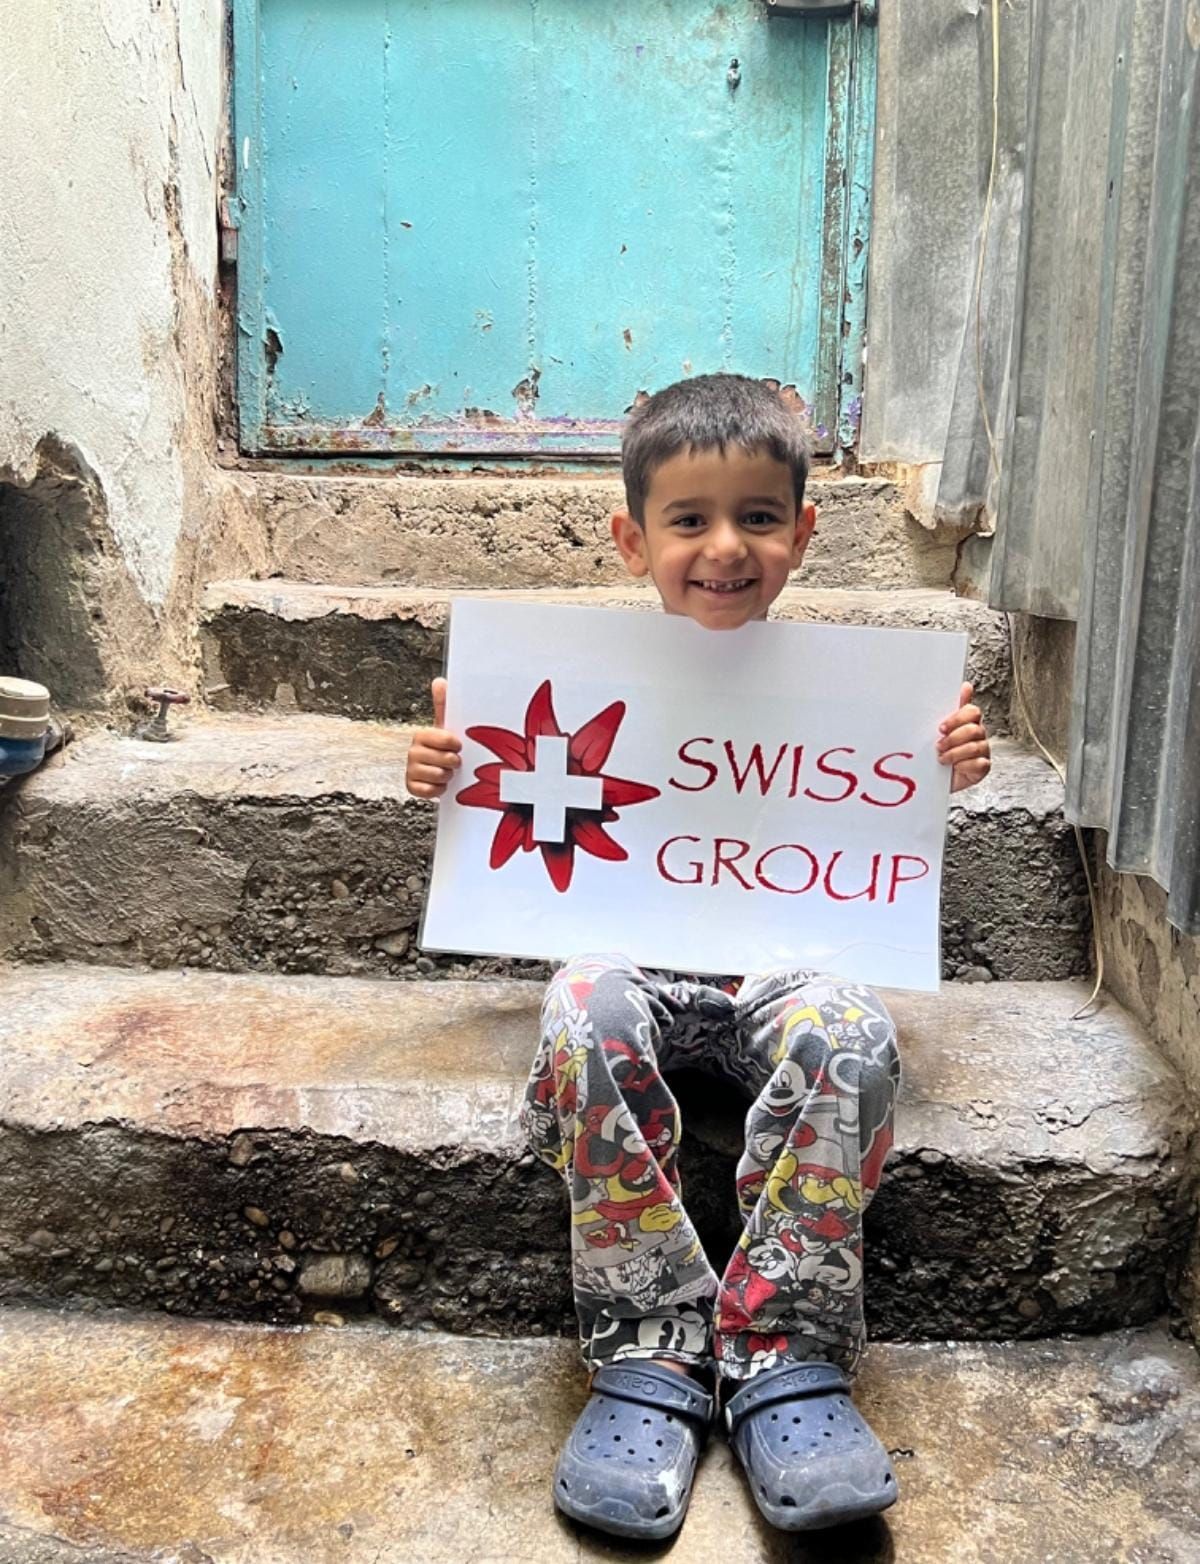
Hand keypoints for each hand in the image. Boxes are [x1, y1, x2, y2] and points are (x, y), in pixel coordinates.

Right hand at [405, 678, 461, 798]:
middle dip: (453, 762)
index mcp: (421, 735)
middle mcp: (413, 751)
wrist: (439, 770)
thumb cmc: (445, 746)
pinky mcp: (411, 787)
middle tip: (454, 761)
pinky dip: (438, 790)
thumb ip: (444, 704)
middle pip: (444, 760)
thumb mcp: (446, 725)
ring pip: (439, 776)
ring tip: (447, 772)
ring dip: (448, 776)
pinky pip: (429, 791)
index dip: (454, 744)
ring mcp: (411, 770)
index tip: (458, 745)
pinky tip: (440, 784)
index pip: (444, 739)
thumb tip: (439, 681)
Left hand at [938, 681, 990, 793]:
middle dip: (953, 738)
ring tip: (942, 758)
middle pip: (974, 729)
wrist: (934, 777)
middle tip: (938, 746)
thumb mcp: (939, 729)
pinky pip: (979, 763)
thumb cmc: (938, 751)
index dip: (957, 719)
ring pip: (975, 747)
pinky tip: (955, 768)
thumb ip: (950, 707)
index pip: (972, 712)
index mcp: (969, 721)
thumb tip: (966, 686)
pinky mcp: (983, 767)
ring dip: (955, 754)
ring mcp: (983, 750)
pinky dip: (964, 766)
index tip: (941, 728)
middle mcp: (979, 734)